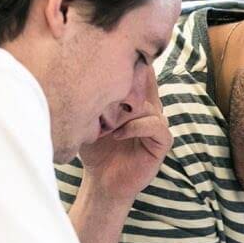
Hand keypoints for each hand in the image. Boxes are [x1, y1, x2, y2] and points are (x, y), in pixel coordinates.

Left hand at [78, 67, 172, 202]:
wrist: (101, 181)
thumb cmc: (95, 149)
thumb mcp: (91, 118)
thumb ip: (94, 97)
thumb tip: (82, 72)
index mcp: (136, 100)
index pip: (140, 73)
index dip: (130, 64)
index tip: (111, 61)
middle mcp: (150, 108)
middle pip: (146, 83)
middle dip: (123, 87)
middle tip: (104, 94)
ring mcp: (157, 124)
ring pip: (147, 105)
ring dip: (124, 112)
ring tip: (105, 124)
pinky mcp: (161, 142)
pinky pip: (155, 125)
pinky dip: (135, 127)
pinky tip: (117, 135)